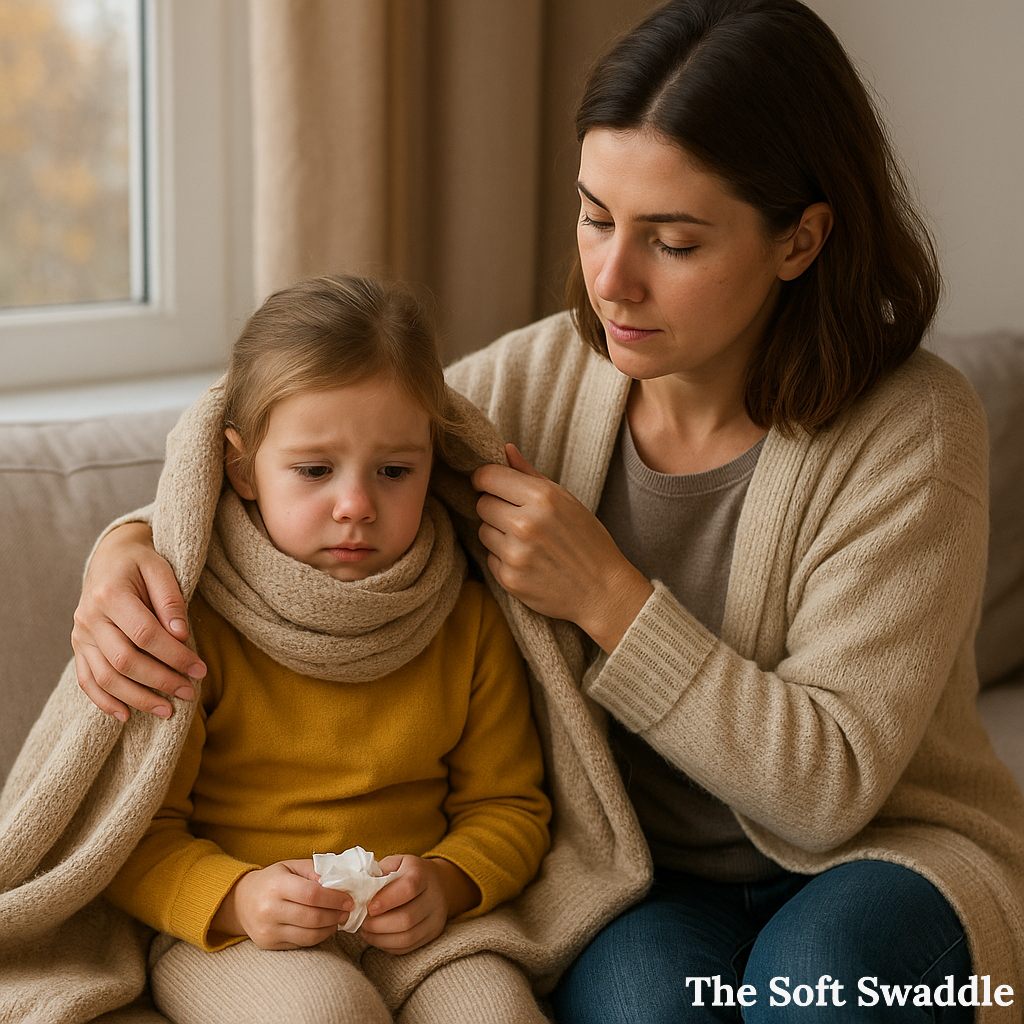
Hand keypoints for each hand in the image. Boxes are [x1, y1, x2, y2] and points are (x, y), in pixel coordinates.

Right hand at [72, 522, 206, 720]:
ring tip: (167, 711)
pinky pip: (87, 680)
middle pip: (125, 660)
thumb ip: (171, 600)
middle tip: (189, 692)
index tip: (200, 669)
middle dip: (160, 681)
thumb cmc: (142, 563)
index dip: (174, 656)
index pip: (145, 635)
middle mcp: (89, 617)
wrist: (111, 558)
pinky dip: (105, 701)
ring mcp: (80, 635)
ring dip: (137, 698)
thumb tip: (180, 636)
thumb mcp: (161, 569)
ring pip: (105, 677)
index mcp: (110, 594)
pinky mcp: (79, 647)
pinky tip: (126, 715)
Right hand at [212, 860, 352, 949]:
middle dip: (335, 915)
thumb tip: (338, 881)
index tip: (348, 900)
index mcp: (276, 885)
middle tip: (347, 911)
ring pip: (308, 935)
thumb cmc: (272, 880)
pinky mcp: (269, 944)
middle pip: (312, 917)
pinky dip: (318, 937)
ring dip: (330, 928)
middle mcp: (269, 909)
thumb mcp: (290, 866)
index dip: (334, 899)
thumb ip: (314, 870)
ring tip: (339, 919)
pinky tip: (325, 927)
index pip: (311, 895)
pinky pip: (301, 943)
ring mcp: (268, 930)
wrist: (241, 901)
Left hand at [359, 855, 479, 954]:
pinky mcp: (433, 933)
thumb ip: (378, 872)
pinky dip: (388, 945)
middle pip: (407, 919)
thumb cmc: (409, 871)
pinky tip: (377, 937)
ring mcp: (435, 918)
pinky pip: (408, 946)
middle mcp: (433, 897)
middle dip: (378, 924)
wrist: (438, 882)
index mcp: (422, 874)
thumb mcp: (395, 863)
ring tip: (366, 931)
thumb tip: (359, 890)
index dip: (386, 900)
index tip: (369, 907)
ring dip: (380, 938)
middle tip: (362, 922)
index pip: (407, 889)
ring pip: (407, 937)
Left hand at [472, 444, 653, 652]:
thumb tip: (506, 449)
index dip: (484, 479)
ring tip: (526, 541)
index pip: (489, 477)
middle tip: (517, 516)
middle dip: (494, 507)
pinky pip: (490, 557)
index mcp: (542, 498)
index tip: (488, 484)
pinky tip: (528, 560)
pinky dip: (503, 557)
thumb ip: (531, 474)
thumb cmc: (588, 541)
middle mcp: (525, 524)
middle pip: (482, 504)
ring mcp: (515, 553)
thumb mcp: (567, 501)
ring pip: (483, 530)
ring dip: (497, 533)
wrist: (603, 591)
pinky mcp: (509, 578)